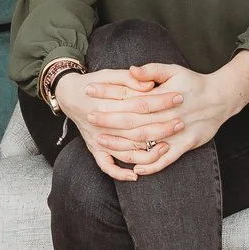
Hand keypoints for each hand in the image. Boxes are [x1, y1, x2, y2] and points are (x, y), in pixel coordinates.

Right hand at [60, 69, 183, 177]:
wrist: (68, 94)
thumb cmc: (92, 83)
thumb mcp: (109, 74)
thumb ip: (129, 79)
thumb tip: (149, 85)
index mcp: (107, 103)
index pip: (140, 104)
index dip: (161, 101)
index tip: (178, 97)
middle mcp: (103, 124)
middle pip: (137, 130)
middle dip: (162, 127)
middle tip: (180, 123)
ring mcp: (98, 139)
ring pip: (127, 152)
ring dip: (148, 153)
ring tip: (166, 147)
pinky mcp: (94, 148)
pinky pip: (106, 166)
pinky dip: (119, 173)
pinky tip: (136, 175)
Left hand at [79, 52, 248, 178]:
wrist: (221, 98)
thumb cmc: (194, 83)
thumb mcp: (174, 70)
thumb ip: (152, 70)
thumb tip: (131, 70)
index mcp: (163, 98)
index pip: (131, 99)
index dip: (109, 97)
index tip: (91, 94)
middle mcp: (168, 117)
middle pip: (133, 122)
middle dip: (109, 121)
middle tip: (89, 119)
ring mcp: (176, 134)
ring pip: (145, 143)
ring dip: (122, 144)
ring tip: (102, 142)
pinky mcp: (185, 146)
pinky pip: (166, 160)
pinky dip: (151, 166)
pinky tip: (135, 169)